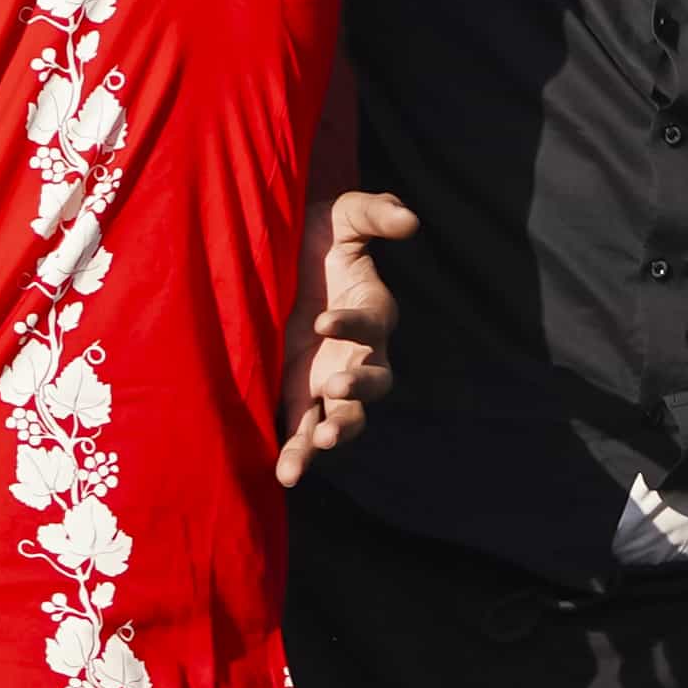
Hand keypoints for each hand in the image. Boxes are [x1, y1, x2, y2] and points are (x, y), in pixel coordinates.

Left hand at [281, 188, 416, 484]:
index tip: (323, 319)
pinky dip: (300, 454)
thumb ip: (376, 211)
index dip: (352, 325)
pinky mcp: (298, 394)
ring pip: (345, 416)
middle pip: (374, 383)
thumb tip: (412, 221)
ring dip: (336, 432)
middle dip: (358, 388)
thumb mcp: (343, 213)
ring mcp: (328, 378)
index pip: (371, 324)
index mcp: (372, 311)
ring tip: (321, 444)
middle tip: (333, 383)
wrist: (275, 254)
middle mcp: (357, 352)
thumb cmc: (317, 233)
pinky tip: (287, 476)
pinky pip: (305, 431)